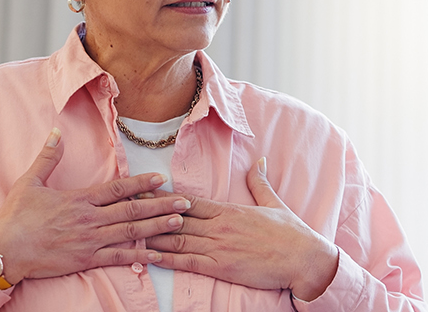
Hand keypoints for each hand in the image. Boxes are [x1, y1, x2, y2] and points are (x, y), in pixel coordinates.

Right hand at [0, 128, 194, 282]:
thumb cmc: (15, 217)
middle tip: (185, 202)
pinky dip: (139, 256)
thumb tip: (55, 132)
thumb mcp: (29, 182)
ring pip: (131, 231)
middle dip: (161, 205)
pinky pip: (118, 257)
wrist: (4, 250)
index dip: (142, 182)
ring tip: (180, 223)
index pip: (118, 188)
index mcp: (79, 199)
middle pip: (132, 209)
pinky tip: (157, 255)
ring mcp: (90, 240)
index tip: (162, 178)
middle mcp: (90, 219)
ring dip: (157, 227)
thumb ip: (47, 157)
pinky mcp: (86, 259)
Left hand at [146, 157, 338, 300]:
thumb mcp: (274, 203)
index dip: (163, 197)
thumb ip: (260, 182)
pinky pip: (187, 262)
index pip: (189, 201)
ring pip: (176, 239)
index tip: (143, 191)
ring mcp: (218, 247)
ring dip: (151, 235)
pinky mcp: (221, 267)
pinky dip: (166, 259)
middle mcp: (219, 226)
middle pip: (175, 218)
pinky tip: (148, 256)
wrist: (304, 258)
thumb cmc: (291, 233)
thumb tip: (260, 161)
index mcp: (229, 210)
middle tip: (124, 207)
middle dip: (148, 213)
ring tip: (127, 232)